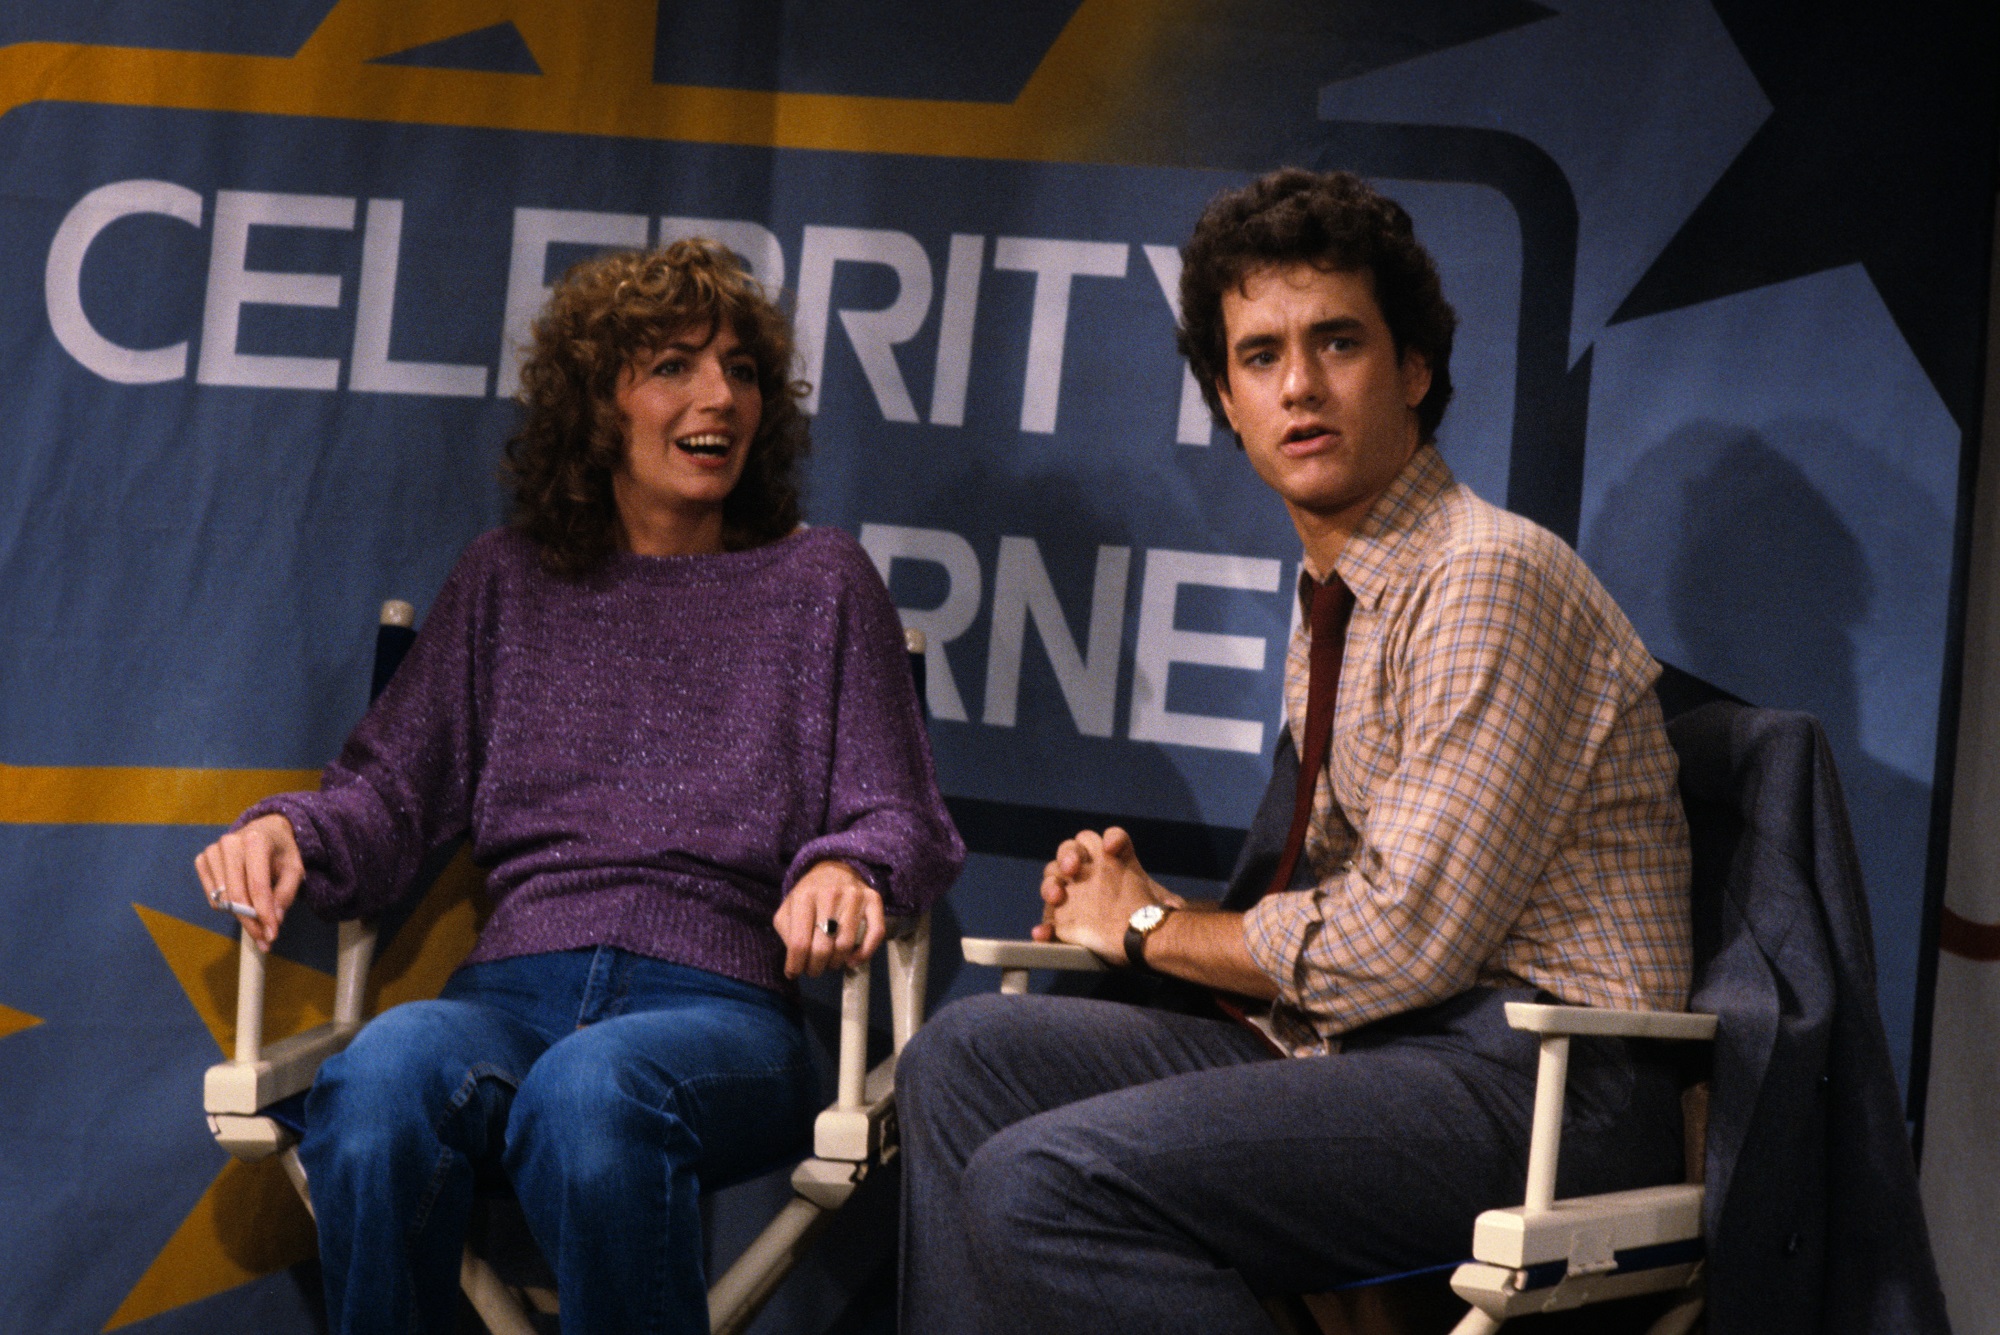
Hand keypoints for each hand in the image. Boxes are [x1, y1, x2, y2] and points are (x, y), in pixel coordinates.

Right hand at [193, 813, 302, 951]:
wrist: (265, 829)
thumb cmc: (282, 851)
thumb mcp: (294, 869)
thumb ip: (286, 894)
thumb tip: (273, 920)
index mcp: (256, 840)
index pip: (257, 885)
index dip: (263, 913)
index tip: (272, 935)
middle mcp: (230, 843)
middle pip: (236, 894)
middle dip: (251, 922)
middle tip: (265, 940)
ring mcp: (212, 851)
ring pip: (222, 899)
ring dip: (241, 917)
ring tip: (258, 922)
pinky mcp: (202, 859)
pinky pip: (212, 896)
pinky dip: (227, 907)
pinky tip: (243, 902)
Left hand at [774, 860, 885, 978]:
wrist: (834, 868)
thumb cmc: (809, 895)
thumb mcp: (788, 908)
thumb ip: (787, 933)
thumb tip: (795, 963)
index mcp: (805, 897)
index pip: (799, 942)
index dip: (796, 964)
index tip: (794, 973)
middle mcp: (830, 895)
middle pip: (822, 948)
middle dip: (815, 967)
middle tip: (813, 970)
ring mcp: (854, 896)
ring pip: (846, 945)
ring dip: (836, 963)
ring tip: (830, 964)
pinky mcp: (874, 899)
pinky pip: (875, 934)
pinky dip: (864, 954)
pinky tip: (852, 961)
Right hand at [1033, 826, 1177, 962]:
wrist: (1138, 941)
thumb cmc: (1148, 917)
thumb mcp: (1160, 906)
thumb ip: (1165, 900)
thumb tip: (1174, 907)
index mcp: (1111, 860)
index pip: (1111, 838)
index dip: (1113, 839)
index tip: (1112, 847)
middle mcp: (1087, 869)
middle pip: (1071, 850)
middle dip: (1069, 855)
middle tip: (1074, 868)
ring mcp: (1071, 892)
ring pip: (1052, 878)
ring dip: (1050, 885)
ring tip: (1057, 896)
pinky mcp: (1061, 918)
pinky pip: (1048, 920)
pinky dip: (1045, 928)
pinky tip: (1043, 933)